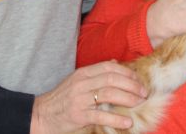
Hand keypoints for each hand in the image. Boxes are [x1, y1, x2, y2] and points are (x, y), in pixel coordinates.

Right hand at [29, 61, 146, 133]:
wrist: (42, 114)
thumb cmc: (62, 98)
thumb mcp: (77, 80)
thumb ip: (96, 72)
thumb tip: (115, 62)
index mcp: (83, 73)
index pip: (109, 67)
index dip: (127, 73)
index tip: (139, 80)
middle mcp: (81, 83)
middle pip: (112, 79)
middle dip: (131, 85)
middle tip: (143, 93)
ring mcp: (80, 99)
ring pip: (109, 94)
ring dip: (128, 98)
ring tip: (139, 103)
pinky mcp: (78, 115)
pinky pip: (101, 116)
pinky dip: (116, 119)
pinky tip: (127, 122)